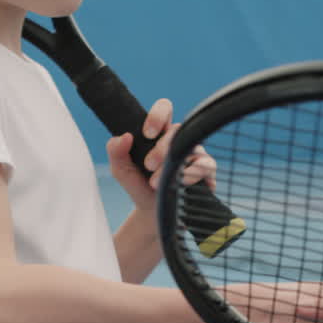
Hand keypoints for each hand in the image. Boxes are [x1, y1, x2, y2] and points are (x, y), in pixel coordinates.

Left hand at [106, 98, 215, 212]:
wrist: (152, 214)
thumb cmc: (139, 186)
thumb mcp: (121, 170)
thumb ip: (116, 151)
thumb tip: (124, 136)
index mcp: (160, 133)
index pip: (164, 109)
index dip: (157, 116)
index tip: (146, 134)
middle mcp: (179, 140)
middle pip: (177, 130)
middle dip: (160, 149)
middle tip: (148, 166)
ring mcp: (195, 153)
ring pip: (190, 147)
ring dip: (172, 166)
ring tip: (156, 183)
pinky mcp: (207, 170)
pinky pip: (205, 165)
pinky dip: (190, 175)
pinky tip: (179, 184)